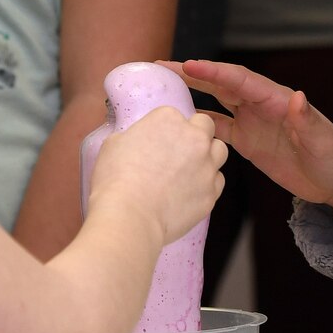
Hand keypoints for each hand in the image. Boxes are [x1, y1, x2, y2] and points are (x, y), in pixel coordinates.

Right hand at [89, 106, 226, 244]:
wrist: (130, 216)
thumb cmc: (116, 179)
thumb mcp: (113, 144)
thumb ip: (133, 135)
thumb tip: (137, 142)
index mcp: (169, 120)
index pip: (176, 116)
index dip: (168, 129)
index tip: (159, 142)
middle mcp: (194, 138)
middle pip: (205, 127)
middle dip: (196, 135)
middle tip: (179, 152)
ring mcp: (207, 166)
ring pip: (219, 152)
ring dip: (208, 156)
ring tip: (190, 171)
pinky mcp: (212, 192)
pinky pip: (217, 181)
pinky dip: (207, 184)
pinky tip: (190, 193)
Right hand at [171, 59, 332, 221]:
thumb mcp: (323, 141)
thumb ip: (308, 120)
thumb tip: (298, 96)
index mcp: (277, 100)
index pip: (241, 80)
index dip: (215, 72)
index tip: (190, 65)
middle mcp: (261, 105)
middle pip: (222, 83)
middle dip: (193, 74)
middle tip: (162, 66)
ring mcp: (252, 122)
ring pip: (216, 102)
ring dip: (191, 93)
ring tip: (162, 87)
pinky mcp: (248, 141)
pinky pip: (219, 127)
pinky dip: (199, 123)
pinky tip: (179, 123)